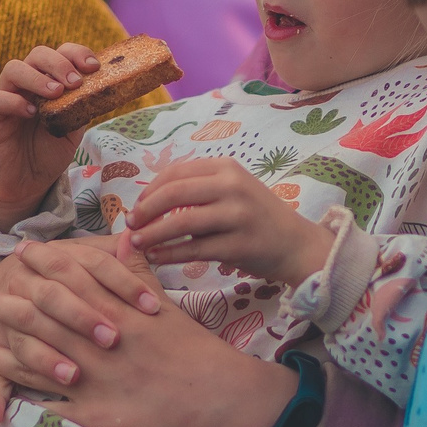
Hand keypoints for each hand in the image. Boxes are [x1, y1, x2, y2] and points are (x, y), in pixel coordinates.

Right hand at [0, 44, 100, 226]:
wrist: (26, 184)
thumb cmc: (48, 153)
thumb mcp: (73, 129)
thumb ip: (82, 107)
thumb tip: (103, 89)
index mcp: (49, 82)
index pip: (60, 54)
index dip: (76, 53)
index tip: (93, 67)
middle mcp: (28, 85)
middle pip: (37, 54)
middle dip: (59, 63)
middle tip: (75, 82)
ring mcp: (9, 98)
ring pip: (13, 69)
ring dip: (37, 77)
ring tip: (56, 93)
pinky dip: (14, 101)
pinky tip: (32, 113)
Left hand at [0, 233, 295, 426]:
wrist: (216, 397)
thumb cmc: (195, 350)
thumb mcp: (167, 305)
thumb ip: (137, 272)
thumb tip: (122, 237)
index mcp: (119, 309)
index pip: (73, 277)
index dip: (44, 263)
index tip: (23, 252)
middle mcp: (102, 339)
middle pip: (47, 314)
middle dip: (16, 303)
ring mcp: (95, 374)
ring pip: (39, 354)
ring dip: (7, 343)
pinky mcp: (93, 407)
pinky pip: (48, 395)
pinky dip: (20, 384)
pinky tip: (2, 381)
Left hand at [130, 158, 334, 285]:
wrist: (297, 245)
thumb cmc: (257, 218)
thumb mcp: (233, 191)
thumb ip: (198, 190)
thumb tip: (148, 202)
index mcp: (226, 168)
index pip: (176, 173)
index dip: (149, 190)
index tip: (136, 207)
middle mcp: (233, 186)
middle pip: (174, 193)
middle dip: (145, 210)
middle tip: (130, 225)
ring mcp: (238, 215)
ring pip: (181, 222)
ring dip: (153, 234)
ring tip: (137, 243)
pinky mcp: (240, 244)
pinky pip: (194, 249)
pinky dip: (170, 254)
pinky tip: (156, 258)